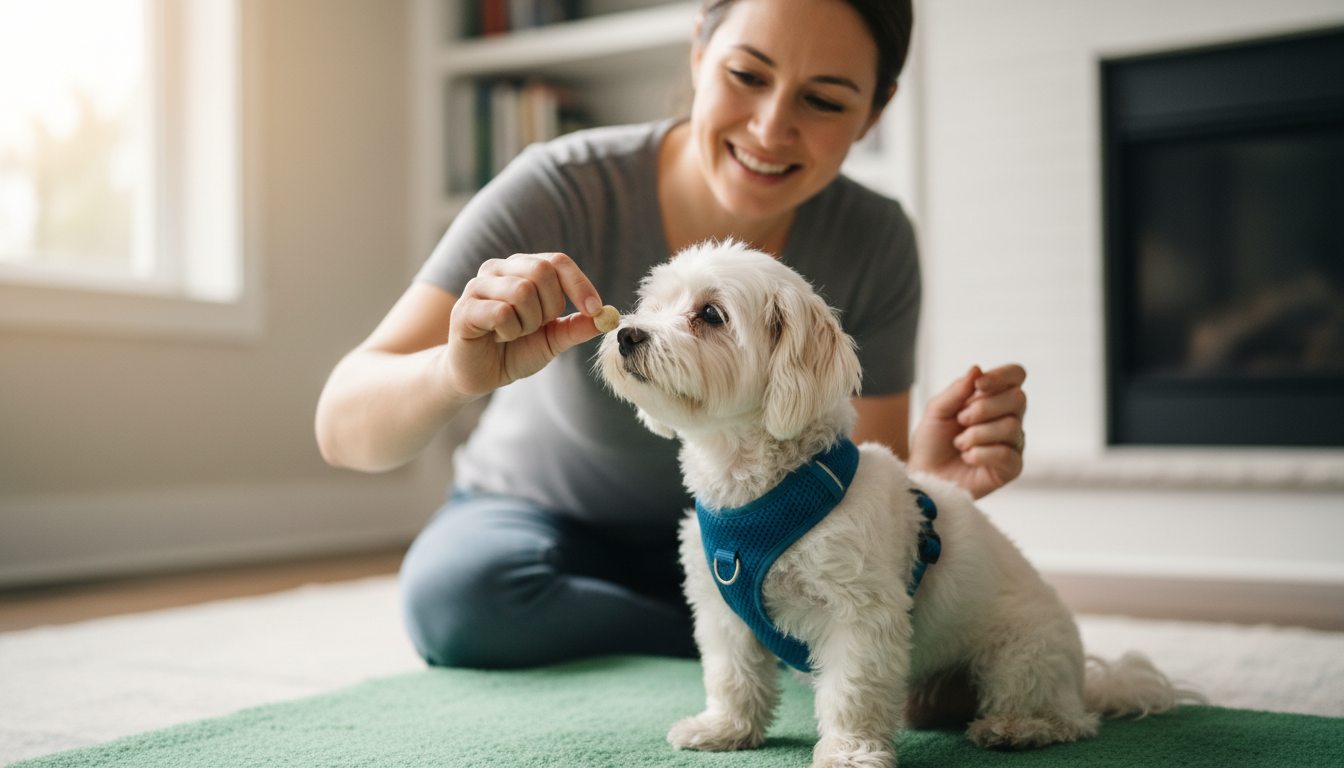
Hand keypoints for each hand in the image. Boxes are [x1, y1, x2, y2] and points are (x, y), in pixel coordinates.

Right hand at [443, 252, 603, 399]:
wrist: (480, 375)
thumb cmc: (514, 351)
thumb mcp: (554, 340)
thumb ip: (578, 327)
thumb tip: (607, 317)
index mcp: (522, 269)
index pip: (557, 261)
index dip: (579, 284)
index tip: (594, 310)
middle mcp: (498, 270)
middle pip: (541, 270)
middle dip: (550, 307)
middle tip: (537, 327)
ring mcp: (478, 286)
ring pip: (522, 291)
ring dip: (528, 323)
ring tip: (515, 333)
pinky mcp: (464, 308)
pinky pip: (501, 312)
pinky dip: (509, 331)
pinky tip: (498, 338)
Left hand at [908, 364, 1025, 498]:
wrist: (926, 476)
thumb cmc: (932, 443)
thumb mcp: (937, 411)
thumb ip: (956, 390)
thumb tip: (977, 369)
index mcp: (993, 398)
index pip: (1016, 375)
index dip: (1002, 375)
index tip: (979, 384)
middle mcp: (1009, 417)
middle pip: (1018, 398)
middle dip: (984, 408)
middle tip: (961, 420)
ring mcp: (1013, 443)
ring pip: (1011, 426)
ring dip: (977, 434)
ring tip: (960, 444)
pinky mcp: (1012, 467)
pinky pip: (1006, 454)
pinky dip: (980, 454)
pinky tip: (968, 457)